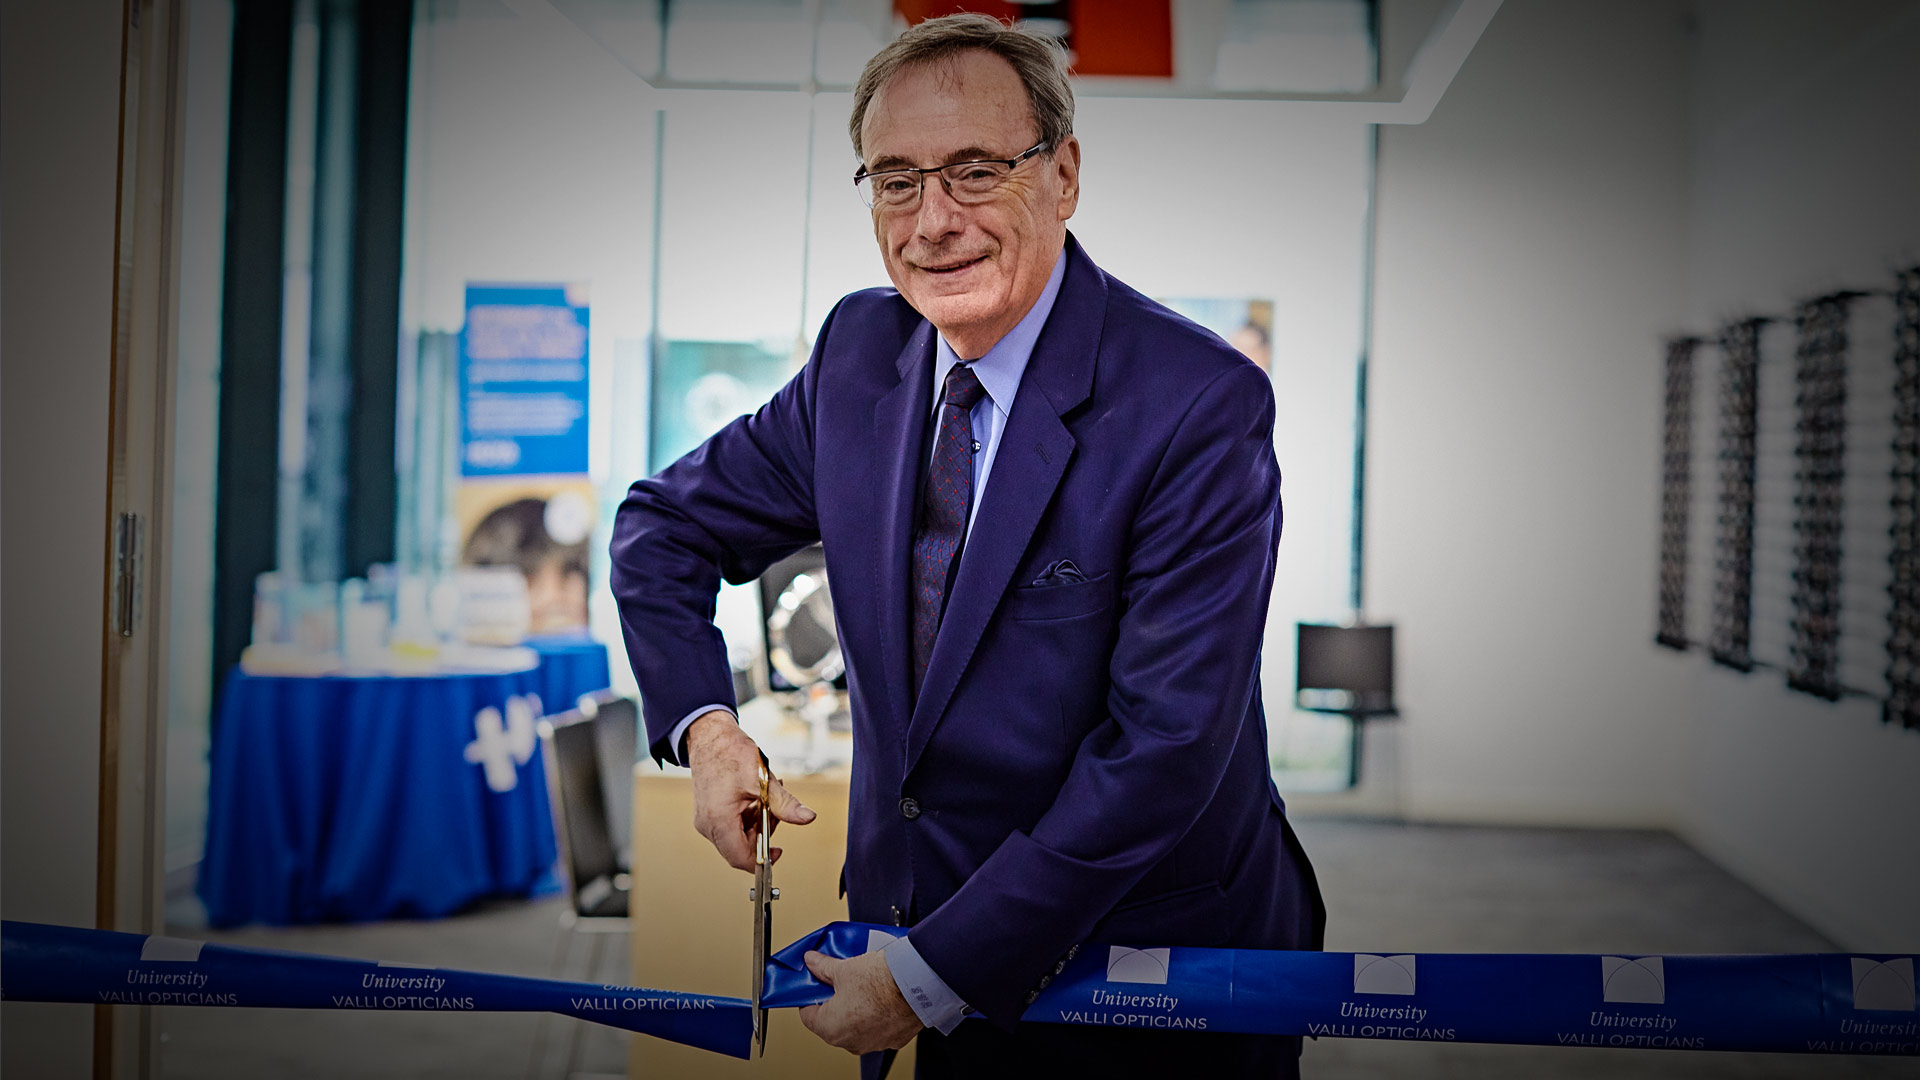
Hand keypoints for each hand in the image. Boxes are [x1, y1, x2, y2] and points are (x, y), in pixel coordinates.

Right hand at [684, 711, 814, 870]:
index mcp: (719, 820)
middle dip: (762, 835)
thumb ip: (784, 804)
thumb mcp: (762, 780)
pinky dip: (747, 817)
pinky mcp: (708, 814)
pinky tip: (757, 798)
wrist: (709, 736)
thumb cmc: (730, 753)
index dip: (762, 860)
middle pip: (740, 848)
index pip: (740, 858)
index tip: (778, 851)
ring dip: (757, 824)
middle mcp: (708, 825)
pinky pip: (730, 827)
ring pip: (737, 838)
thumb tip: (807, 818)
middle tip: (775, 811)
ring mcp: (706, 820)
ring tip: (768, 799)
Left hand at [797, 949, 924, 1054]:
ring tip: (863, 987)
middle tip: (839, 982)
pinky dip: (878, 1015)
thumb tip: (812, 962)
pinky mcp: (895, 1039)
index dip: (810, 997)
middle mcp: (851, 1042)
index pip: (808, 1016)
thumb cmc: (881, 980)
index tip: (816, 986)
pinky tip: (881, 997)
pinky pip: (879, 1028)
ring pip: (857, 1027)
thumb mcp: (844, 968)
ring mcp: (874, 1043)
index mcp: (831, 1029)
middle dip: (834, 1002)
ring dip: (857, 1010)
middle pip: (833, 1022)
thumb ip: (823, 968)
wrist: (917, 982)